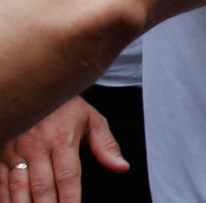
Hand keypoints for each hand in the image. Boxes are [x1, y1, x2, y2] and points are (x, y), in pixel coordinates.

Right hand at [3, 95, 127, 202]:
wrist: (35, 84)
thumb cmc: (67, 107)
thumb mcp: (92, 120)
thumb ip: (105, 146)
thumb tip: (123, 168)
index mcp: (63, 139)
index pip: (68, 176)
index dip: (70, 199)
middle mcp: (37, 145)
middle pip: (42, 187)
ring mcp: (15, 150)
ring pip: (17, 187)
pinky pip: (0, 181)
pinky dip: (3, 197)